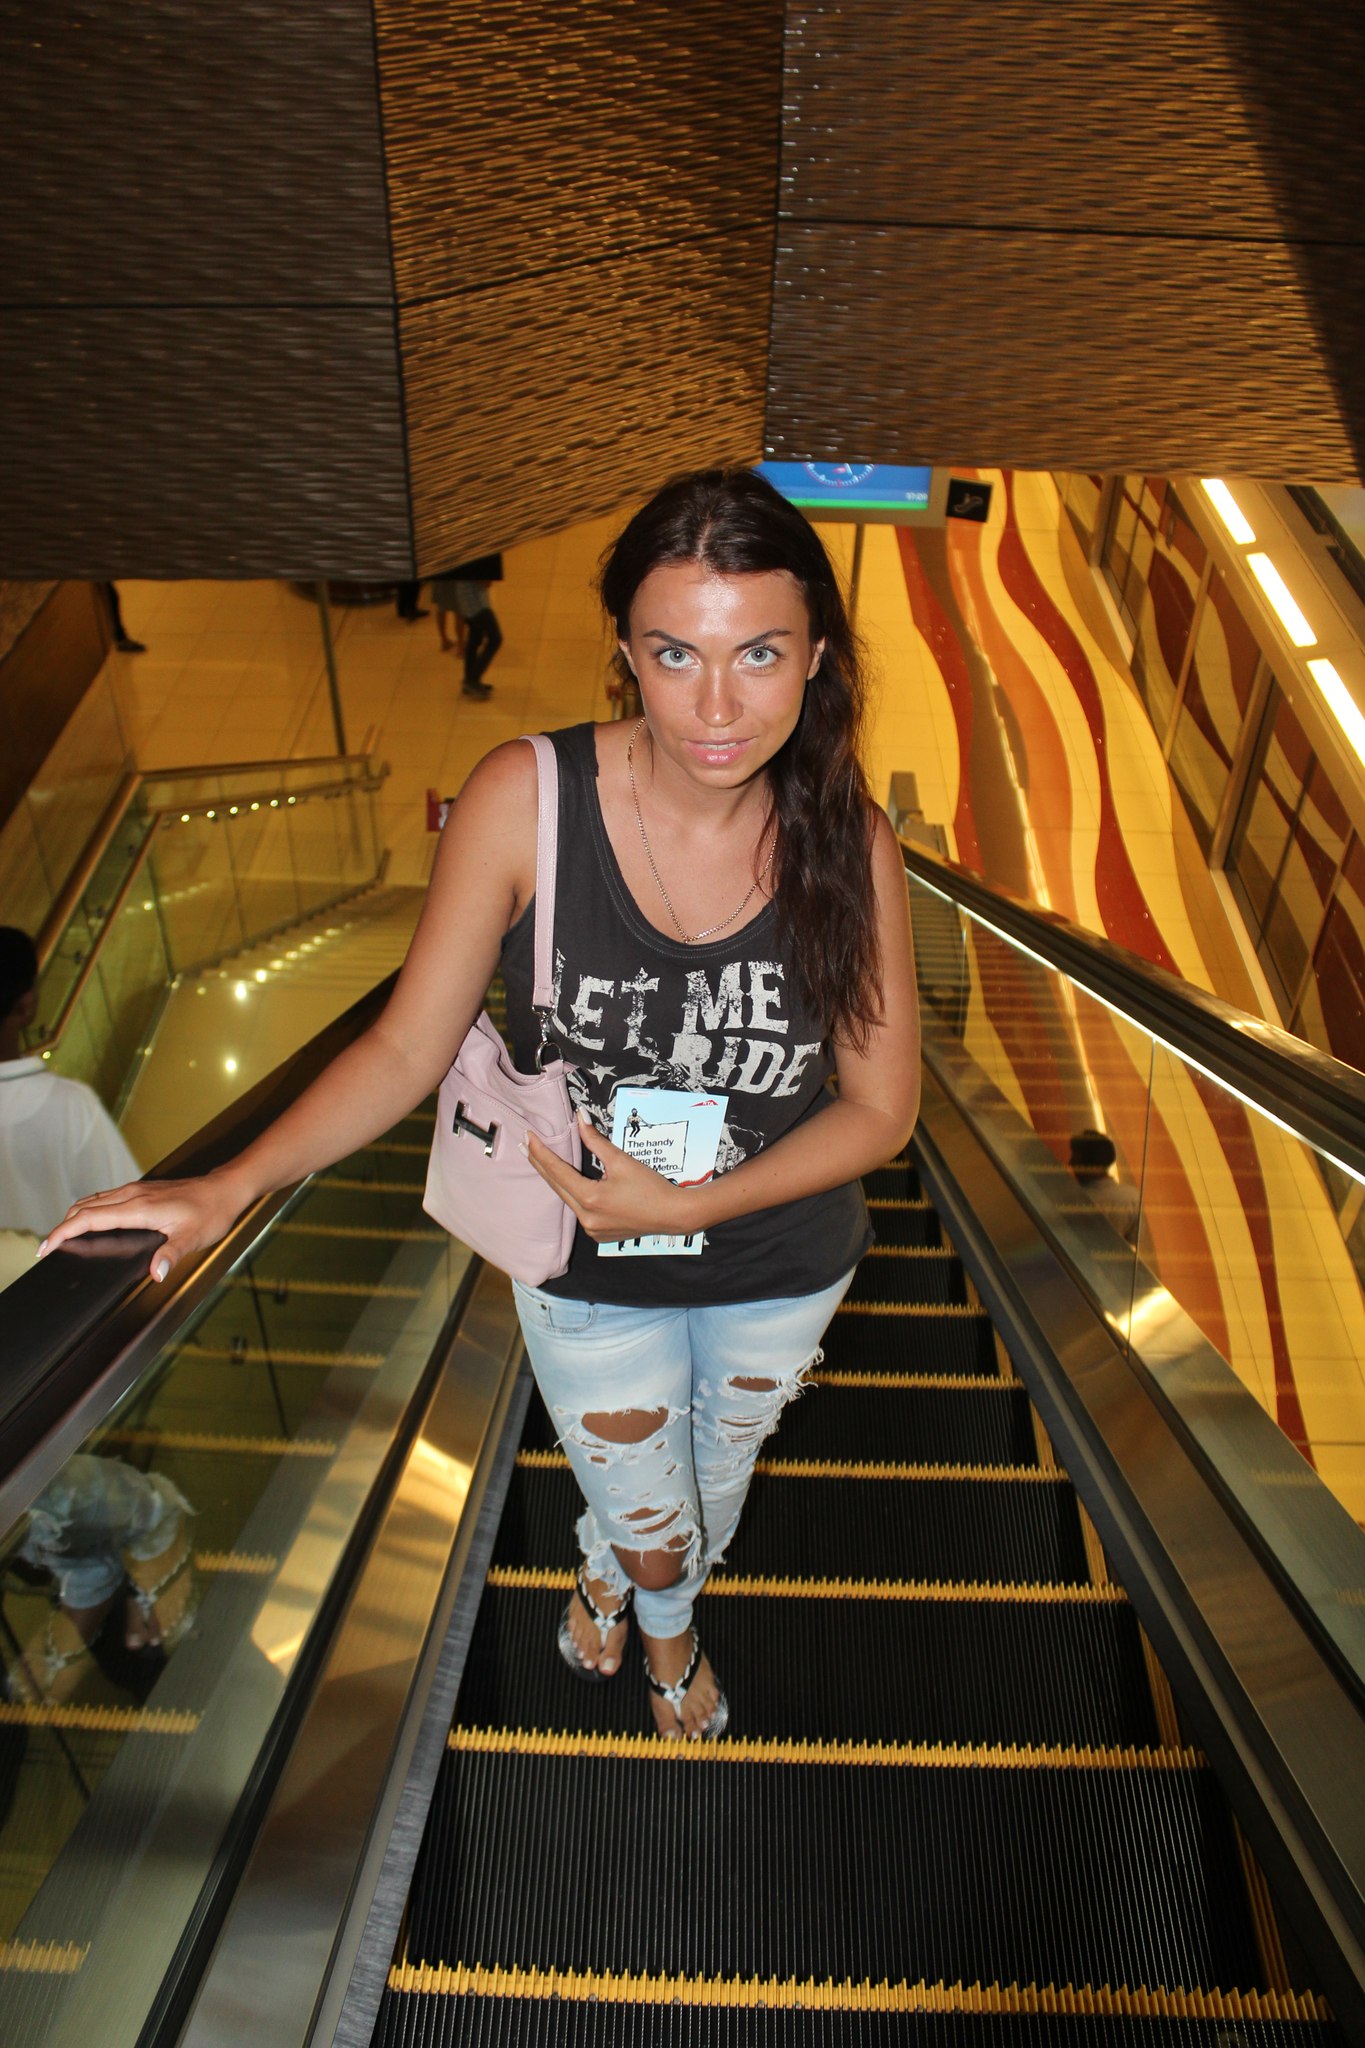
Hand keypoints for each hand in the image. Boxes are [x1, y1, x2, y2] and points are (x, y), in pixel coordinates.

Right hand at [38, 1169, 248, 1283]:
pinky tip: (91, 1221)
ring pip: (94, 1200)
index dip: (64, 1231)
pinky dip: (90, 1210)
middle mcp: (132, 1195)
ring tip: (63, 1236)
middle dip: (62, 1226)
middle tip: (48, 1247)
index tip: (47, 1246)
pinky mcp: (141, 1190)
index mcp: (139, 1207)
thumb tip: (155, 1273)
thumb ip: (171, 1255)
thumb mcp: (194, 1238)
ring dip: (74, 1217)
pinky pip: (106, 1198)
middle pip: (84, 1208)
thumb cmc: (211, 1212)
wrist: (225, 1189)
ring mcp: (136, 1190)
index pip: (90, 1218)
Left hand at [525, 1113, 695, 1242]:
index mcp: (590, 1198)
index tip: (528, 1137)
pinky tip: (567, 1182)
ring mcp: (591, 1228)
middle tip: (525, 1145)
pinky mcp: (598, 1233)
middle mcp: (586, 1217)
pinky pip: (578, 1210)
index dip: (540, 1152)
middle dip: (540, 1164)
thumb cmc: (651, 1187)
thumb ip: (595, 1140)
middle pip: (556, 1186)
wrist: (673, 1214)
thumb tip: (580, 1118)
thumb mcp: (622, 1160)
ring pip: (566, 1198)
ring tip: (540, 1160)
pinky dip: (571, 1194)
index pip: (557, 1171)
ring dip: (555, 1179)